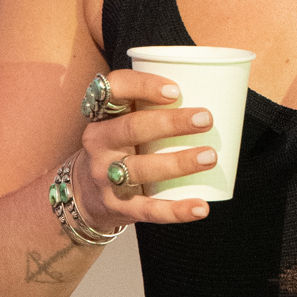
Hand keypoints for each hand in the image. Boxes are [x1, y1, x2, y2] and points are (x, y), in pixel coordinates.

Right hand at [73, 70, 222, 227]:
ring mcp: (105, 176)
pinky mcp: (117, 207)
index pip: (114, 89)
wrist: (83, 195)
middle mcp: (99, 143)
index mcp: (103, 114)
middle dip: (171, 123)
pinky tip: (200, 207)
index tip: (176, 90)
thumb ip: (151, 109)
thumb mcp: (120, 122)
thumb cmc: (116, 149)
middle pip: (132, 128)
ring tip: (210, 157)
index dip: (142, 86)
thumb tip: (214, 95)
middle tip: (206, 119)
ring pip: (140, 169)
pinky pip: (148, 210)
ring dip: (178, 163)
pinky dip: (176, 210)